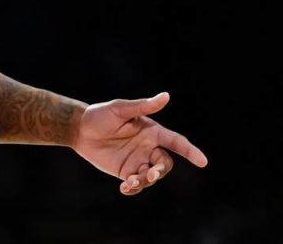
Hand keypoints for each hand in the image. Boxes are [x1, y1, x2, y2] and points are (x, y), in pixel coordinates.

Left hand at [71, 92, 207, 195]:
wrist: (79, 129)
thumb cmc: (100, 115)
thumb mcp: (120, 109)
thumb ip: (143, 106)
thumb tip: (166, 96)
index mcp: (152, 132)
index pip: (176, 142)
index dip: (190, 151)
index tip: (203, 161)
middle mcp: (148, 147)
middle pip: (165, 164)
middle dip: (160, 171)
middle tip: (149, 174)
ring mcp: (138, 160)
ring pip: (152, 176)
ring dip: (145, 181)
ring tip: (130, 182)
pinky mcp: (126, 171)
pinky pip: (136, 184)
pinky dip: (134, 188)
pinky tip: (125, 188)